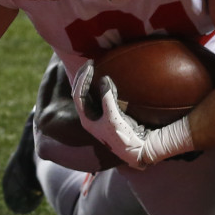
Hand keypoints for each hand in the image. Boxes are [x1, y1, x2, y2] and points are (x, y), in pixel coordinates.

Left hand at [70, 60, 193, 168]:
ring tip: (95, 68)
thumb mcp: (113, 118)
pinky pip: (103, 97)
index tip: (90, 65)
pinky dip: (104, 87)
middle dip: (83, 77)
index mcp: (86, 119)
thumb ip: (107, 99)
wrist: (136, 151)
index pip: (78, 94)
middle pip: (81, 92)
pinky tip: (109, 80)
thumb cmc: (122, 138)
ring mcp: (100, 115)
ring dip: (91, 81)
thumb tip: (105, 79)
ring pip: (90, 94)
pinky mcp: (111, 115)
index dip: (82, 78)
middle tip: (90, 62)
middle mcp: (91, 116)